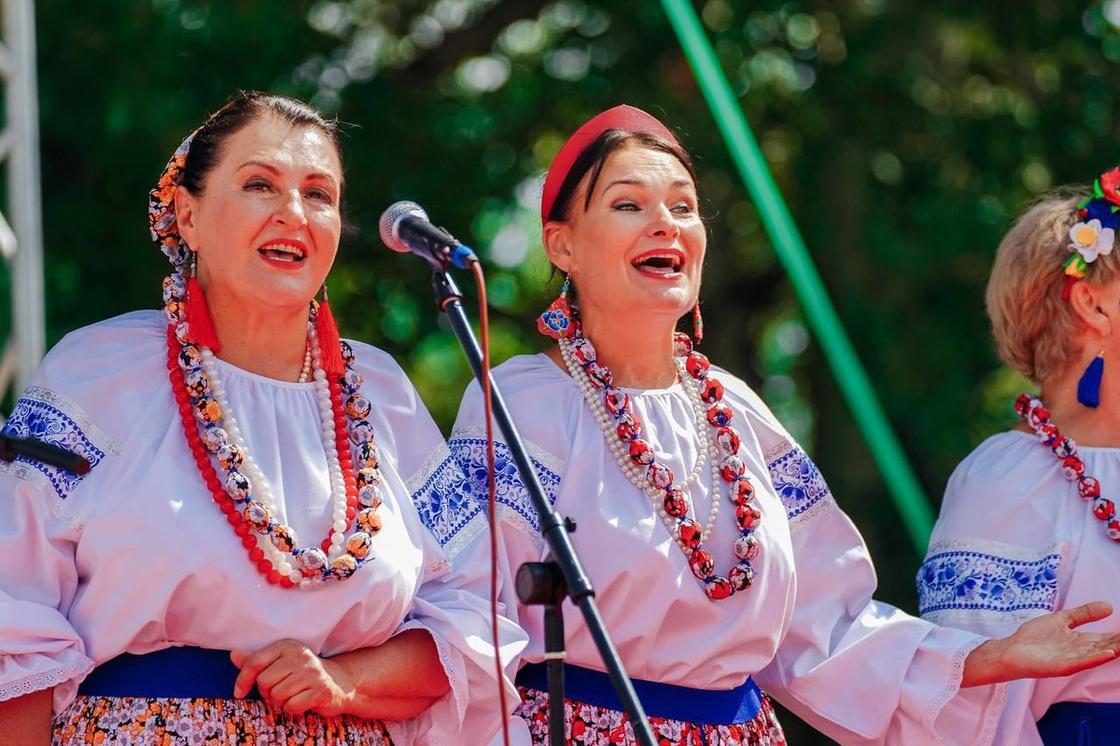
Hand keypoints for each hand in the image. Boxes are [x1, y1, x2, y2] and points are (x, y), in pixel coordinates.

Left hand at [231, 639, 354, 716]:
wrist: (340, 681)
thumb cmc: (303, 673)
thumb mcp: (281, 662)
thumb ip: (256, 660)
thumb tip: (233, 654)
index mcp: (287, 646)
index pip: (255, 662)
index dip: (243, 680)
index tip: (239, 692)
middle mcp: (299, 656)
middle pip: (264, 682)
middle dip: (267, 692)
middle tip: (280, 690)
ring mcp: (311, 672)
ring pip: (277, 695)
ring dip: (280, 702)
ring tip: (292, 695)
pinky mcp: (320, 690)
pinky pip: (291, 706)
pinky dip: (293, 709)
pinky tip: (302, 701)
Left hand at [962, 601, 1119, 686]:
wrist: (1012, 649)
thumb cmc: (1035, 637)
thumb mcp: (1062, 619)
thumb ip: (1084, 614)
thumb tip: (1110, 606)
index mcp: (1082, 642)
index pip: (1108, 638)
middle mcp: (1081, 652)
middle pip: (1107, 647)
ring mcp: (1072, 660)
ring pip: (1099, 655)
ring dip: (1114, 649)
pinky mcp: (1061, 666)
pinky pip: (1081, 662)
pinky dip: (1096, 658)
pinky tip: (1109, 653)